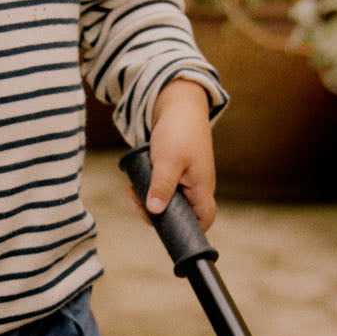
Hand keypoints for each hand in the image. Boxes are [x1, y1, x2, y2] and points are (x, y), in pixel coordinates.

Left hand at [143, 79, 216, 229]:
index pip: (204, 220)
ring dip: (149, 200)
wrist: (177, 104)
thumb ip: (162, 186)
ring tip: (132, 191)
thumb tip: (154, 211)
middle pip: (181, 215)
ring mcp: (185, 180)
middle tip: (137, 202)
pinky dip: (148, 188)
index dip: (189, 231)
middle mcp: (195, 187)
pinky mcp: (174, 172)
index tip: (165, 228)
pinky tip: (134, 183)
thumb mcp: (168, 160)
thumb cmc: (178, 130)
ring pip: (168, 202)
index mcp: (201, 187)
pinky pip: (162, 189)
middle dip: (157, 214)